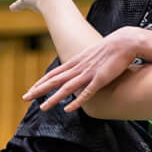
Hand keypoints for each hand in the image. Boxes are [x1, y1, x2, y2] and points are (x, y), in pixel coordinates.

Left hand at [22, 24, 151, 111]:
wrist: (126, 41)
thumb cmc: (113, 49)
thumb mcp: (94, 56)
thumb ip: (86, 64)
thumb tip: (82, 71)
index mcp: (77, 61)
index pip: (55, 73)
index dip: (42, 81)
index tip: (32, 88)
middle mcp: (79, 67)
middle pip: (55, 80)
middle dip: (39, 89)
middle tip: (25, 97)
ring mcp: (89, 73)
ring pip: (67, 88)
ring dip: (54, 98)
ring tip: (43, 108)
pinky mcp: (100, 79)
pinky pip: (86, 93)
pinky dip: (77, 101)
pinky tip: (68, 109)